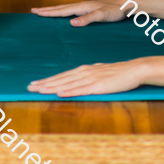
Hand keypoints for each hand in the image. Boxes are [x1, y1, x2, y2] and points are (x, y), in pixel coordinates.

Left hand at [28, 59, 147, 96]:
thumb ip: (89, 76)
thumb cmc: (119, 72)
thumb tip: (78, 80)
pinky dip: (69, 91)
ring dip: (52, 87)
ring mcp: (91, 78)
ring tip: (39, 90)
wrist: (134, 69)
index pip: (63, 75)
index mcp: (85, 69)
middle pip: (61, 78)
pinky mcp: (98, 86)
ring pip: (67, 83)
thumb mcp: (101, 72)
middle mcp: (85, 72)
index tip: (36, 83)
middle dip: (44, 83)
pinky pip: (81, 89)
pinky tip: (59, 93)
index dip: (48, 80)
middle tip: (29, 86)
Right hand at [30, 0, 127, 25]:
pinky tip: (65, 15)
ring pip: (66, 8)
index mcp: (82, 7)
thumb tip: (71, 23)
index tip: (35, 12)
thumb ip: (88, 19)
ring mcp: (86, 7)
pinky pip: (73, 11)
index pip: (62, 10)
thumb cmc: (117, 10)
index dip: (48, 12)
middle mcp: (82, 5)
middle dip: (47, 10)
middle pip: (61, 8)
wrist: (128, 3)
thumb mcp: (102, 16)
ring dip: (54, 10)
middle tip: (33, 10)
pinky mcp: (91, 9)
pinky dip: (64, 12)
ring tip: (45, 12)